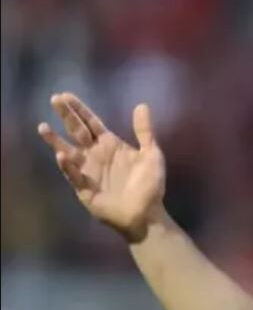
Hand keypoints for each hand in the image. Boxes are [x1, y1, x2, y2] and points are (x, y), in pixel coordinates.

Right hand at [38, 93, 165, 242]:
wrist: (148, 213)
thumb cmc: (150, 184)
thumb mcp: (151, 154)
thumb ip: (144, 131)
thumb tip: (141, 105)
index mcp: (110, 145)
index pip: (91, 123)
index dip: (79, 109)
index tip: (65, 95)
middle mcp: (95, 155)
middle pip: (77, 132)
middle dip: (66, 116)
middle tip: (54, 99)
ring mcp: (88, 172)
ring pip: (68, 152)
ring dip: (55, 140)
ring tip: (43, 127)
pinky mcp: (85, 190)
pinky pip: (74, 176)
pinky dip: (67, 166)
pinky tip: (61, 155)